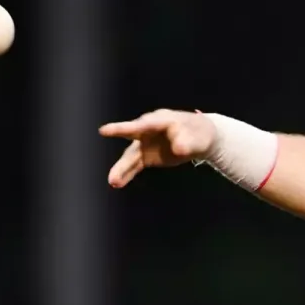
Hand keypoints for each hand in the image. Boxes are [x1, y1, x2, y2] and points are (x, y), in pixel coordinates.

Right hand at [99, 109, 216, 187]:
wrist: (200, 141)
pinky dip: (126, 174)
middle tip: (104, 132)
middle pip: (132, 135)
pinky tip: (118, 183)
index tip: (107, 129)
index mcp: (161, 120)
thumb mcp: (198, 138)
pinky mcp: (146, 156)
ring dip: (121, 168)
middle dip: (119, 135)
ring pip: (130, 155)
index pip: (144, 124)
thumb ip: (188, 143)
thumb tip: (179, 149)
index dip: (126, 126)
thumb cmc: (199, 134)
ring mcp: (145, 143)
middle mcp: (148, 130)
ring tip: (113, 181)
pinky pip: (134, 166)